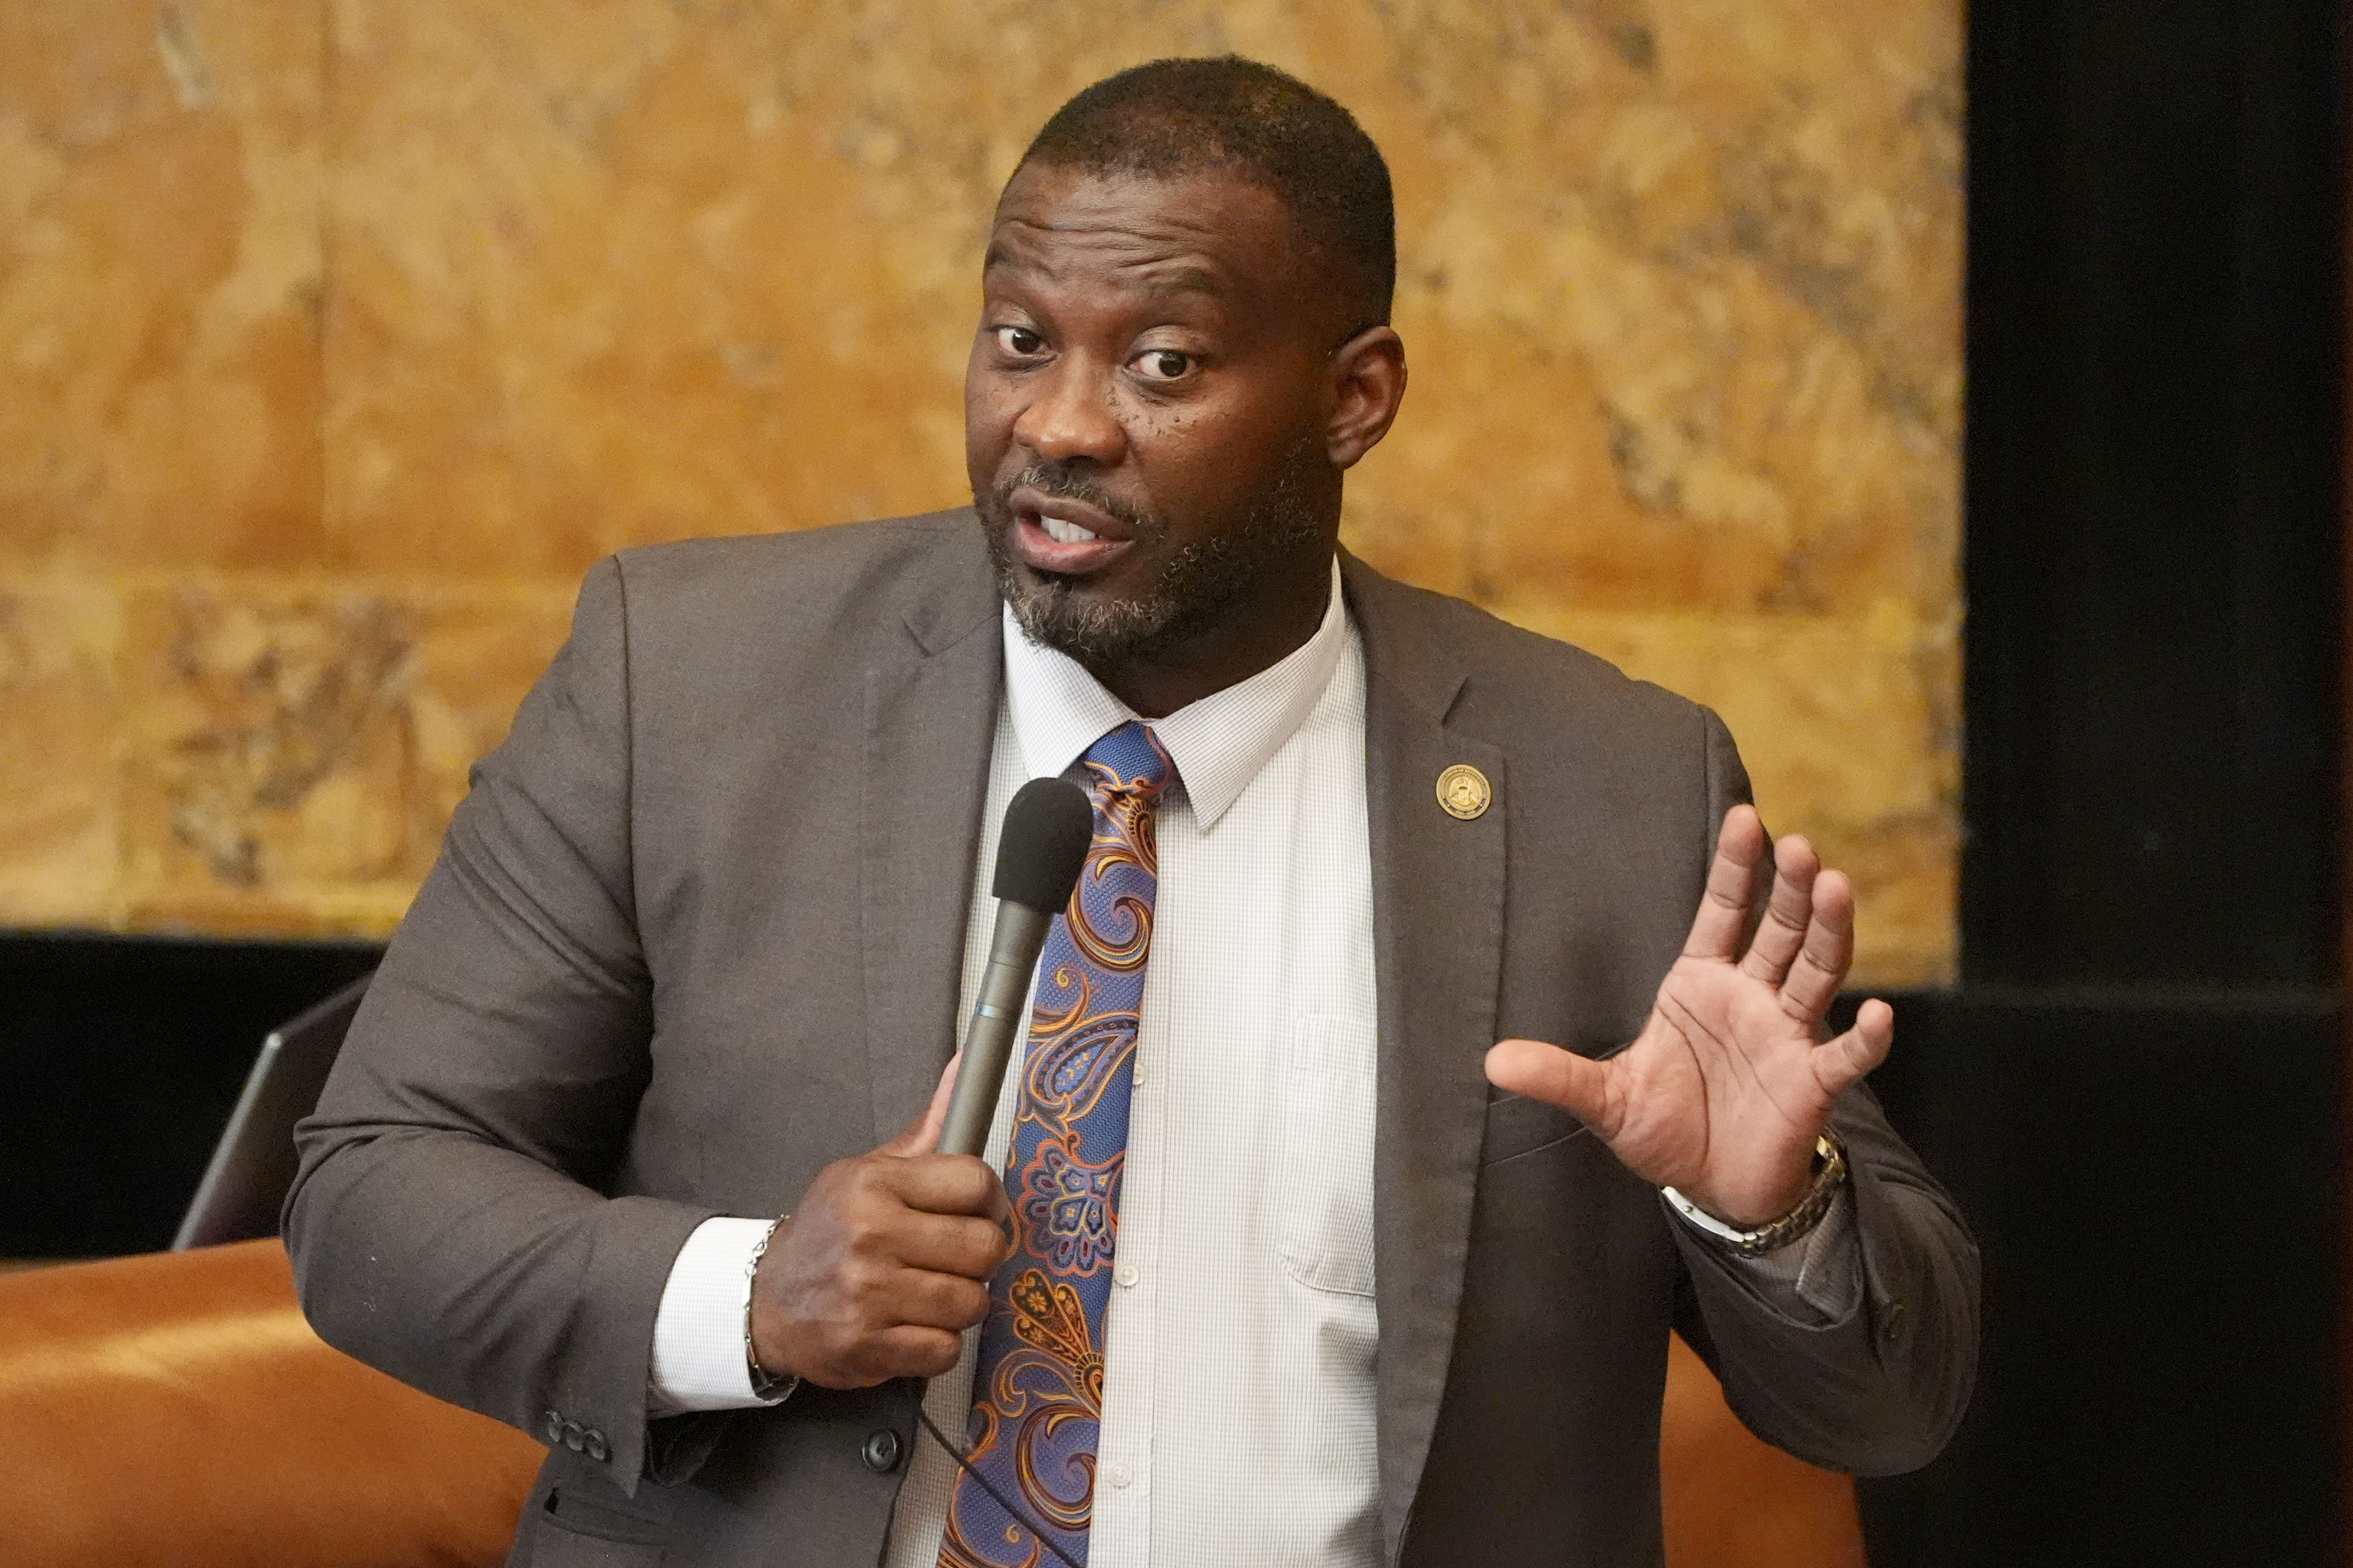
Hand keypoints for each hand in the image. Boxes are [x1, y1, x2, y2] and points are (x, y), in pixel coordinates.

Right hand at [748, 1056, 1011, 1387]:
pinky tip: (912, 1326)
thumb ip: (928, 1129)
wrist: (766, 1301)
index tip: (978, 1211)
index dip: (991, 1201)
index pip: (976, 1182)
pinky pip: (945, 1351)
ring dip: (961, 1304)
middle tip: (957, 1259)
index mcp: (875, 1184)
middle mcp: (870, 1236)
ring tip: (931, 1293)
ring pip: (971, 1303)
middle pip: (984, 1247)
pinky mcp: (867, 1346)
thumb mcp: (871, 1170)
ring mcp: (867, 1295)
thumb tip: (964, 1065)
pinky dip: (938, 1344)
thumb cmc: (832, 1230)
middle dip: (980, 1257)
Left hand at [1484, 805, 1892, 1226]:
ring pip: (1815, 973)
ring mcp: (1786, 1037)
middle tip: (1800, 846)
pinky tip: (1881, 1016)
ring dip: (1828, 932)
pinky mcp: (1811, 1084)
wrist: (1709, 1189)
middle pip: (1777, 931)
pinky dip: (1865, 1039)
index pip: (1722, 912)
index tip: (1745, 817)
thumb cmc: (1665, 1129)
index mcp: (1700, 984)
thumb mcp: (1606, 1101)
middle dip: (1789, 888)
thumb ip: (1558, 1076)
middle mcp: (1751, 998)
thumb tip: (1491, 1063)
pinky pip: (1845, 1058)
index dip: (1734, 868)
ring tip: (1836, 885)